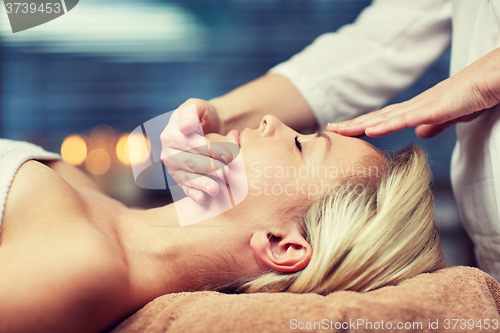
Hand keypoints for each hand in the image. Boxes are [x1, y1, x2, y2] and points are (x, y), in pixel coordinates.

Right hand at [161, 101, 232, 203]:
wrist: (206, 127)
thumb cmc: (202, 115)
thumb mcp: (197, 106)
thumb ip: (190, 111)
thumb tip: (185, 127)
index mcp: (170, 134)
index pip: (191, 144)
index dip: (209, 150)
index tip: (226, 155)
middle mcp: (168, 152)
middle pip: (190, 162)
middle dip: (209, 169)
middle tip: (227, 174)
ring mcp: (172, 167)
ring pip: (188, 177)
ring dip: (202, 184)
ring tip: (216, 190)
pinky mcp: (179, 178)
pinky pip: (185, 187)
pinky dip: (193, 194)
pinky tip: (203, 199)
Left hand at [327, 48, 499, 137]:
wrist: (488, 82)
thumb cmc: (470, 96)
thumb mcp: (448, 116)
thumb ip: (433, 123)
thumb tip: (421, 133)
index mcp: (414, 110)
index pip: (382, 119)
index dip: (362, 125)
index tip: (344, 131)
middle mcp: (411, 107)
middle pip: (375, 117)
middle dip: (352, 125)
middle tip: (329, 131)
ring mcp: (419, 107)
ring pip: (383, 118)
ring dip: (359, 125)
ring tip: (338, 131)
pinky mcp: (431, 109)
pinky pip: (404, 119)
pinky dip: (385, 125)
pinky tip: (369, 130)